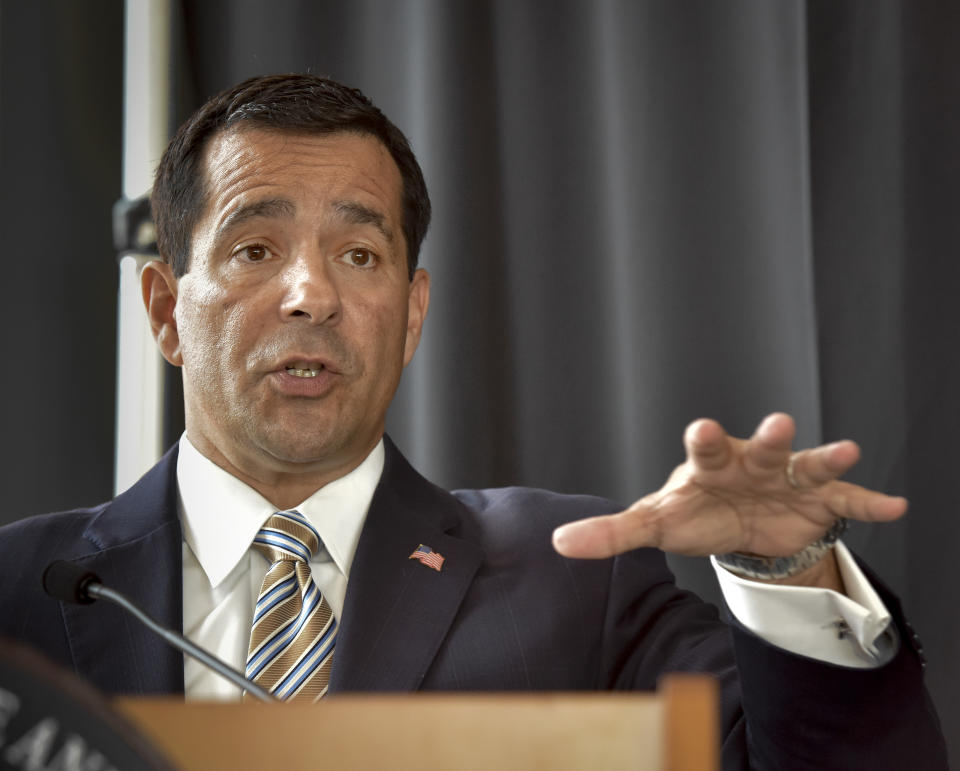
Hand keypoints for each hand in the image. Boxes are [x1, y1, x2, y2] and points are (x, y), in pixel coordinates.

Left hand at [552, 413, 906, 560]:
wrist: (739, 523)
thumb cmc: (693, 511)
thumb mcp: (654, 522)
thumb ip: (612, 533)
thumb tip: (558, 543)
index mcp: (710, 465)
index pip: (704, 449)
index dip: (704, 440)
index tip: (702, 428)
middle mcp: (751, 463)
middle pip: (761, 448)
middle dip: (769, 438)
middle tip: (777, 424)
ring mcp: (787, 480)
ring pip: (806, 464)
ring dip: (823, 457)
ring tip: (845, 450)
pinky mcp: (818, 501)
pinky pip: (846, 500)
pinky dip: (868, 502)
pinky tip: (894, 505)